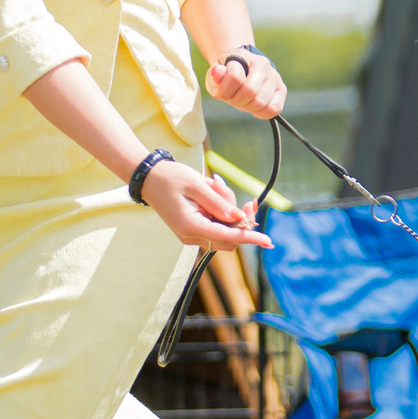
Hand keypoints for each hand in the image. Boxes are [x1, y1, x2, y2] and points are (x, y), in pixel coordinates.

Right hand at [140, 159, 271, 252]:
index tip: (269, 241)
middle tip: (250, 200)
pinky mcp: (193, 228)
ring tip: (213, 184)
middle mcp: (191, 235)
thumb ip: (219, 203)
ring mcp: (192, 234)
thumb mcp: (197, 185)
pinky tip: (212, 190)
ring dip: (229, 210)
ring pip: (225, 230)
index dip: (250, 238)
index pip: (228, 237)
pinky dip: (221, 210)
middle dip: (242, 220)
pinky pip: (217, 225)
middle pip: (230, 238)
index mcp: (191, 226)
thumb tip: (240, 219)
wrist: (148, 177)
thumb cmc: (170, 177)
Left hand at [206, 49, 285, 119]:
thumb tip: (217, 72)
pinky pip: (273, 109)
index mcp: (244, 56)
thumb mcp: (216, 75)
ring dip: (247, 107)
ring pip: (261, 102)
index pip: (235, 77)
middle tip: (233, 98)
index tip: (221, 89)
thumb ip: (215, 75)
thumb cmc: (226, 75)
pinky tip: (254, 107)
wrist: (240, 72)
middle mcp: (263, 64)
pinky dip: (261, 113)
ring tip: (243, 101)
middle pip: (249, 91)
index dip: (224, 90)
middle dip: (236, 100)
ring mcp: (274, 77)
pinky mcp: (281, 90)